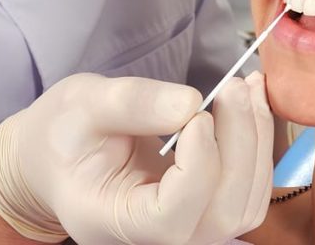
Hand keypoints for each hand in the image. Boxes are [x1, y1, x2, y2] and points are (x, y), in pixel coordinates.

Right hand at [0, 72, 273, 244]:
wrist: (56, 156)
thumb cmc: (61, 134)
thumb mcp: (82, 104)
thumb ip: (132, 103)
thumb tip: (192, 102)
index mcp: (113, 223)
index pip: (172, 217)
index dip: (198, 167)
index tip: (198, 113)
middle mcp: (156, 240)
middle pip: (221, 212)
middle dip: (240, 143)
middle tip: (235, 85)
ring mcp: (186, 230)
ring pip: (245, 204)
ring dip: (256, 142)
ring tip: (246, 87)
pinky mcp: (206, 209)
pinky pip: (248, 189)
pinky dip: (257, 145)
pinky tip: (248, 103)